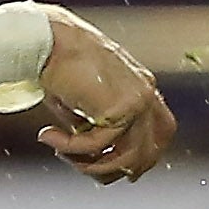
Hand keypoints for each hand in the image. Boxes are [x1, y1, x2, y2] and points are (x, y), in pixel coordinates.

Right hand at [31, 12, 175, 183]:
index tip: (114, 166)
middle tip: (79, 165)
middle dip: (114, 170)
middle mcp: (146, 93)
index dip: (143, 156)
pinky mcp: (120, 106)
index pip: (161, 132)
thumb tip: (95, 159)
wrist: (46, 38)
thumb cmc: (58, 67)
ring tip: (60, 153)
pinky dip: (69, 148)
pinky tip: (47, 136)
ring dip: (89, 164)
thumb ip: (97, 127)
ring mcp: (138, 100)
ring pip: (127, 157)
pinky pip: (98, 145)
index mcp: (142, 88)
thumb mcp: (84, 104)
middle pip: (148, 153)